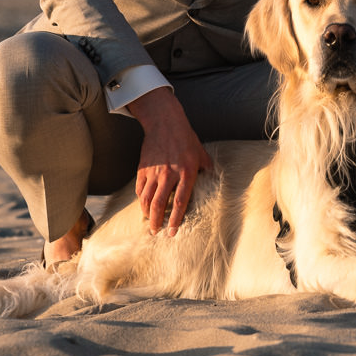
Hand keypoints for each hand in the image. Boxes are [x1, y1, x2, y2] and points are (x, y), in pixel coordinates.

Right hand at [128, 86, 211, 235]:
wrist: (165, 123)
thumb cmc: (186, 139)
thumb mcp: (201, 153)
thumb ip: (207, 169)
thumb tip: (215, 181)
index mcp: (186, 172)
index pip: (180, 201)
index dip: (176, 219)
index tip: (172, 232)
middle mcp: (169, 174)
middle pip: (160, 204)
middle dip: (157, 222)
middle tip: (156, 232)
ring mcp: (154, 172)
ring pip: (147, 199)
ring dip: (147, 214)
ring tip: (150, 223)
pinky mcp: (143, 168)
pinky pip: (140, 189)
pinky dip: (141, 200)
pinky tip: (144, 206)